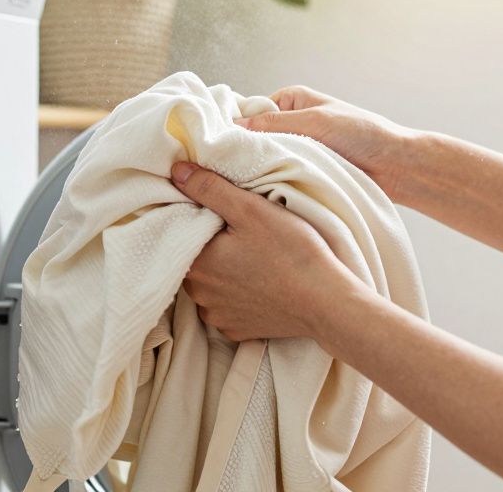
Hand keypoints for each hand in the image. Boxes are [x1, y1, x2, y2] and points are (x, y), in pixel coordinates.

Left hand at [170, 160, 363, 342]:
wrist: (325, 302)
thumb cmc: (290, 252)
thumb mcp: (251, 209)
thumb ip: (210, 189)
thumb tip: (177, 173)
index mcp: (196, 263)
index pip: (182, 234)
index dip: (202, 220)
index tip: (225, 216)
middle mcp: (199, 294)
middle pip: (195, 260)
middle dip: (212, 247)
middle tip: (244, 236)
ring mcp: (217, 316)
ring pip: (209, 285)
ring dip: (222, 273)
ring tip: (253, 260)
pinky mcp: (236, 331)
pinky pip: (225, 307)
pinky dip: (236, 295)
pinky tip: (259, 284)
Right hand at [236, 85, 419, 201]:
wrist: (396, 166)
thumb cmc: (363, 134)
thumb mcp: (314, 122)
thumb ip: (273, 123)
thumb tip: (232, 126)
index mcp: (289, 100)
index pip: (247, 111)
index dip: (232, 127)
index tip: (218, 145)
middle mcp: (288, 122)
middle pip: (252, 138)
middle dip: (244, 151)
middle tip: (231, 168)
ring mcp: (294, 149)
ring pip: (262, 160)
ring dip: (259, 170)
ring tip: (250, 180)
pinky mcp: (302, 172)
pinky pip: (277, 176)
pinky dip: (272, 182)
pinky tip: (263, 190)